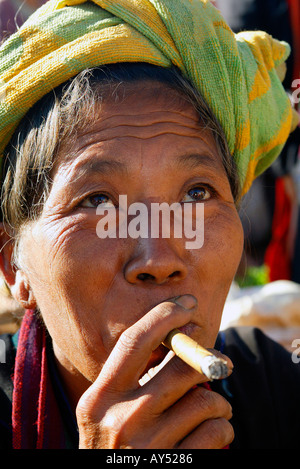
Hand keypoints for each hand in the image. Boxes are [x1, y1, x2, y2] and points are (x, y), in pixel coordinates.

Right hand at [76, 296, 233, 447]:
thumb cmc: (113, 449)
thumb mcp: (106, 415)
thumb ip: (132, 382)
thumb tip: (182, 343)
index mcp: (99, 399)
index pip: (134, 342)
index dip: (163, 316)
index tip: (187, 304)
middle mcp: (119, 420)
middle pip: (179, 368)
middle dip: (207, 359)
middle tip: (221, 361)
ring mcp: (146, 448)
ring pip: (205, 402)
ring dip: (219, 403)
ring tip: (215, 410)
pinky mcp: (173, 467)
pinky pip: (215, 434)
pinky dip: (223, 430)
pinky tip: (215, 434)